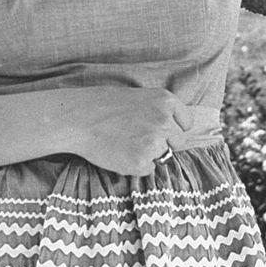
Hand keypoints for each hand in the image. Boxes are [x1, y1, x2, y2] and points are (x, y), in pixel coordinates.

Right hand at [65, 86, 195, 175]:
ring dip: (150, 154)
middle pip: (179, 142)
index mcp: (165, 100)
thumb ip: (158, 111)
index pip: (186, 123)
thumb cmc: (104, 105)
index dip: (174, 128)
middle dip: (164, 143)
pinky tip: (121, 152)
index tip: (162, 130)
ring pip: (163, 156)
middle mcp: (165, 121)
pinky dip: (137, 165)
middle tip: (139, 138)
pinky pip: (148, 169)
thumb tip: (173, 127)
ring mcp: (155, 143)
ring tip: (125, 142)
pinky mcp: (142, 163)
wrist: (79, 118)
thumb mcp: (138, 97)